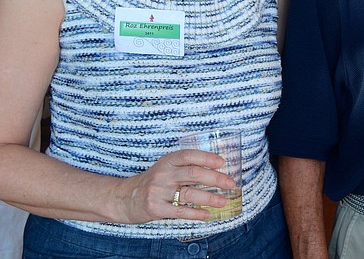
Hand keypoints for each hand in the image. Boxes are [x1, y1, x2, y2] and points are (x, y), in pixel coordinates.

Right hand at [110, 149, 236, 223]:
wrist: (125, 198)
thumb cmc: (154, 182)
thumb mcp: (166, 168)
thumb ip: (186, 167)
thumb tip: (217, 170)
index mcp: (167, 161)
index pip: (189, 155)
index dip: (207, 158)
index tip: (222, 163)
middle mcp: (163, 174)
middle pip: (194, 173)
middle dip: (216, 179)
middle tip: (231, 184)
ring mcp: (159, 191)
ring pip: (190, 193)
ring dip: (211, 198)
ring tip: (224, 201)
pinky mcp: (156, 208)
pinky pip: (181, 211)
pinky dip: (197, 213)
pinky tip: (208, 215)